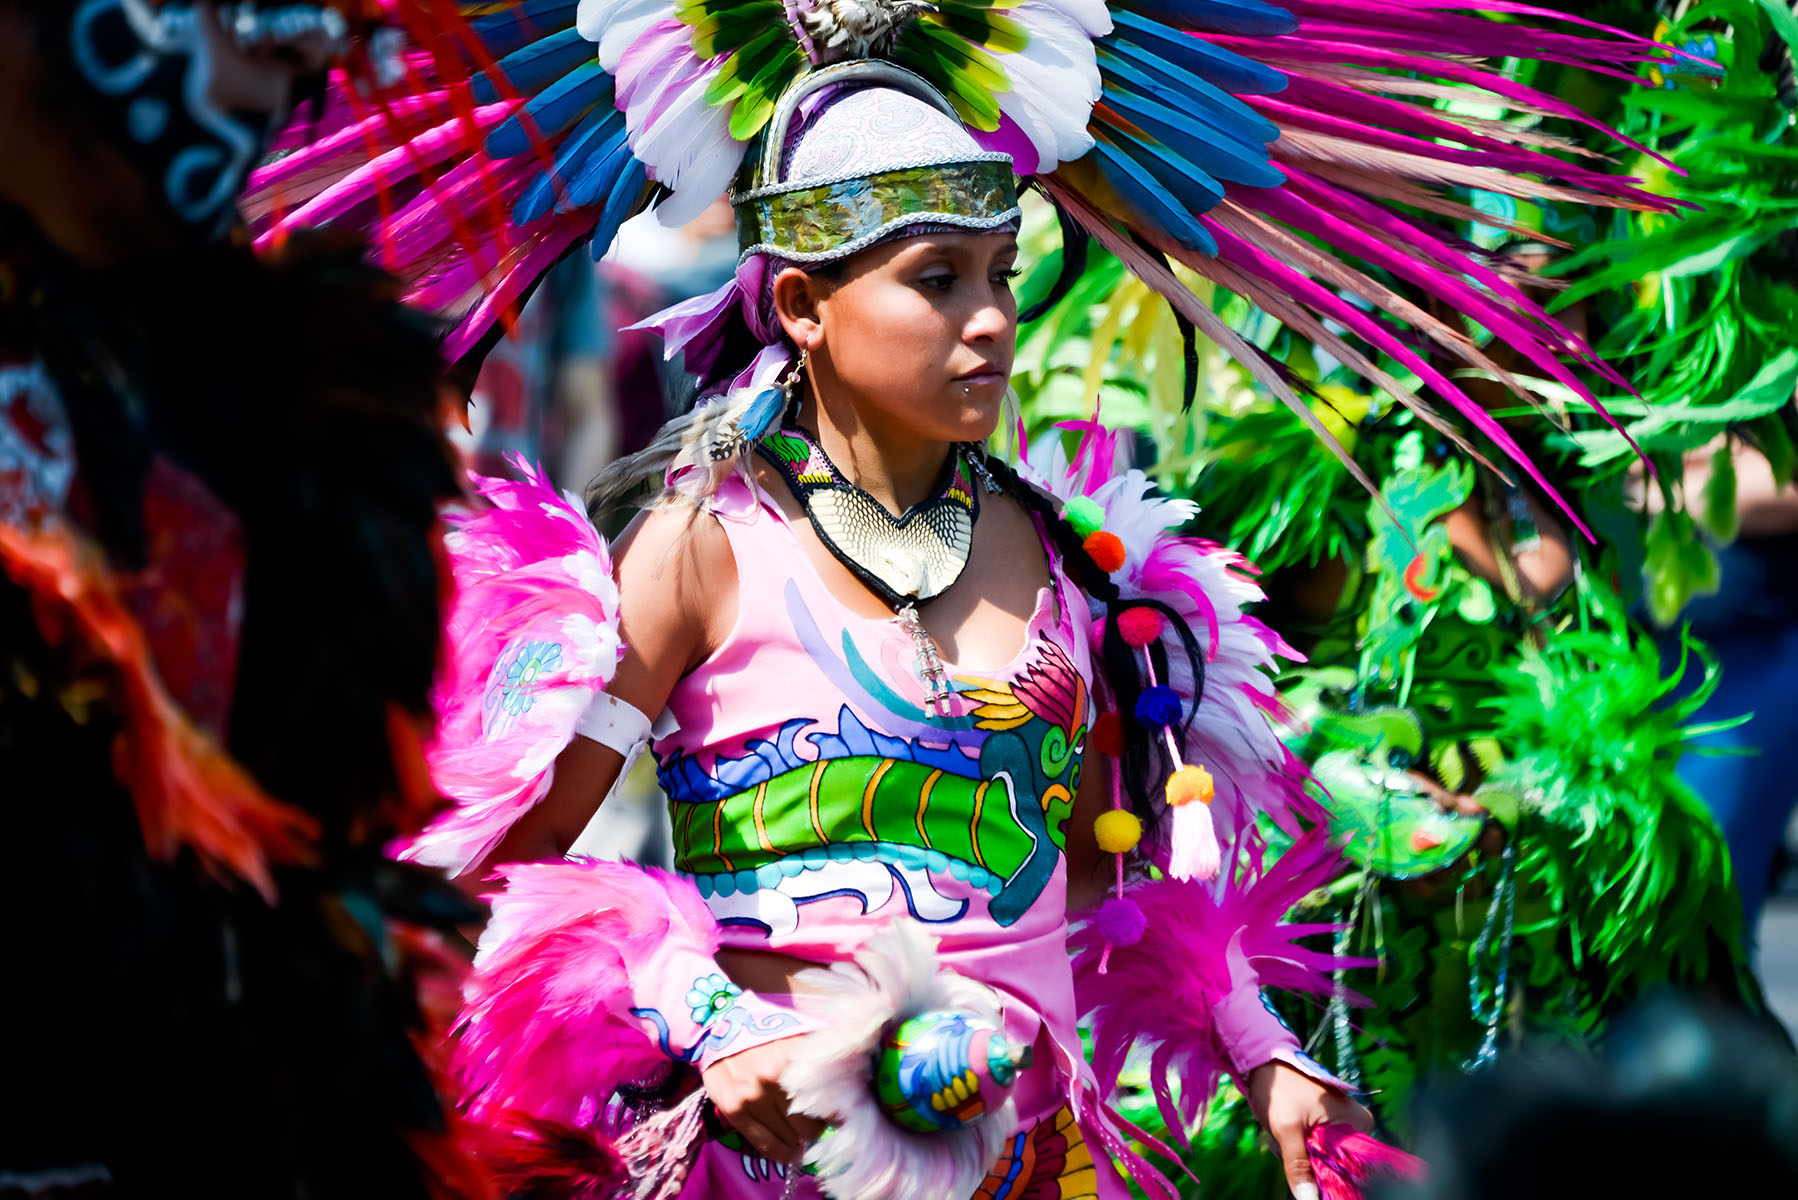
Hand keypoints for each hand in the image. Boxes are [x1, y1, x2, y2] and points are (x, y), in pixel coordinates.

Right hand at [701, 1037, 826, 1164]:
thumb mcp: (799, 1034)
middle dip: (816, 1128)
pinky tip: (791, 1154)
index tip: (838, 1116)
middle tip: (815, 1123)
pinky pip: (764, 1144)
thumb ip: (823, 1056)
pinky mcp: (734, 1110)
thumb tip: (851, 1080)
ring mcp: (752, 1097)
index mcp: (795, 1058)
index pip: (828, 1102)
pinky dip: (781, 1154)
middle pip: (811, 1126)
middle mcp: (774, 1078)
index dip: (835, 1113)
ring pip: (790, 1138)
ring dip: (799, 1140)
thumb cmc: (766, 1031)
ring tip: (801, 1135)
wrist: (721, 1025)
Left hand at [1245, 1061, 1373, 1199]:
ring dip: (1299, 1153)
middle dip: (1307, 1159)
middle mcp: (1357, 1125)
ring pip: (1321, 1158)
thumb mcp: (1287, 1128)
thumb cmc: (1280, 1088)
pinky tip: (1287, 1131)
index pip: (1353, 1165)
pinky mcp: (1328, 1127)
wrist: (1265, 1063)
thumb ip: (1298, 1165)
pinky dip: (1298, 1146)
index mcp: (1359, 1122)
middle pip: (1335, 1163)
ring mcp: (1342, 1126)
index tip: (1304, 1160)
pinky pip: (1314, 1150)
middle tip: (1290, 1137)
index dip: (1328, 1173)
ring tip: (1285, 1131)